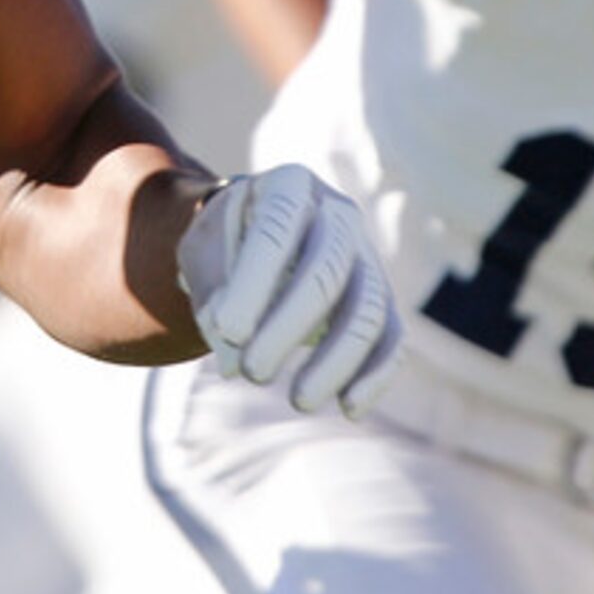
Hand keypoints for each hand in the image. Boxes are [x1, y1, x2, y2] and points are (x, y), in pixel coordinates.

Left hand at [177, 163, 400, 417]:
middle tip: (251, 373)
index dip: (254, 283)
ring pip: (368, 307)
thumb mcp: (202, 253)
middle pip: (326, 269)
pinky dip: (377, 374)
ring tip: (298, 401)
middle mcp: (337, 212)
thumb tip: (232, 360)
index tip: (228, 332)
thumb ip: (212, 295)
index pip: (276, 231)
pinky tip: (350, 407)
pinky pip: (392, 336)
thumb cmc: (223, 245)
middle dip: (288, 327)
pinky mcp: (382, 297)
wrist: (251, 240)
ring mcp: (366, 254)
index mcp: (288, 186)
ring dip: (336, 360)